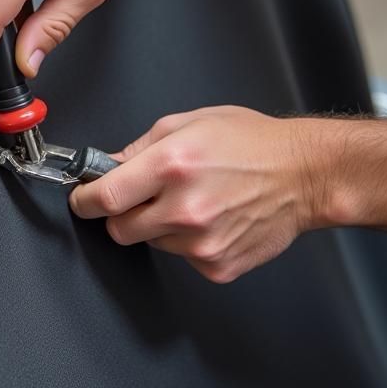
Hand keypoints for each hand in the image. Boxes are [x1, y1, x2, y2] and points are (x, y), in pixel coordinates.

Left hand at [69, 106, 325, 282]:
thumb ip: (141, 147)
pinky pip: (182, 257)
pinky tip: (212, 218)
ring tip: (194, 200)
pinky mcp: (216, 265)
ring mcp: (201, 242)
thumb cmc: (251, 142)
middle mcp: (184, 208)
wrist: (303, 174)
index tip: (83, 198)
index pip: (105, 197)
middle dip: (123, 214)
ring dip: (160, 226)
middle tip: (146, 196)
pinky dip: (188, 242)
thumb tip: (109, 167)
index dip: (85, 200)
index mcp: (171, 165)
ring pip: (152, 243)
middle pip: (120, 229)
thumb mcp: (188, 123)